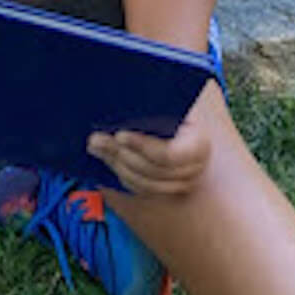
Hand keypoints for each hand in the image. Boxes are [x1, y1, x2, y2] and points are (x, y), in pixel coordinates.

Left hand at [87, 114, 212, 196]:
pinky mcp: (165, 190)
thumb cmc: (179, 112)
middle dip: (120, 154)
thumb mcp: (174, 105)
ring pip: (142, 181)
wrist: (190, 128)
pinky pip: (138, 187)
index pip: (168, 155)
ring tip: (96, 146)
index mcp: (198, 146)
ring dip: (115, 164)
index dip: (141, 146)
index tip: (120, 134)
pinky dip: (120, 173)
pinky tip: (106, 157)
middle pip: (150, 170)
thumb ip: (155, 108)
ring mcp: (180, 184)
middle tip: (96, 139)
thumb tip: (127, 104)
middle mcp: (193, 170)